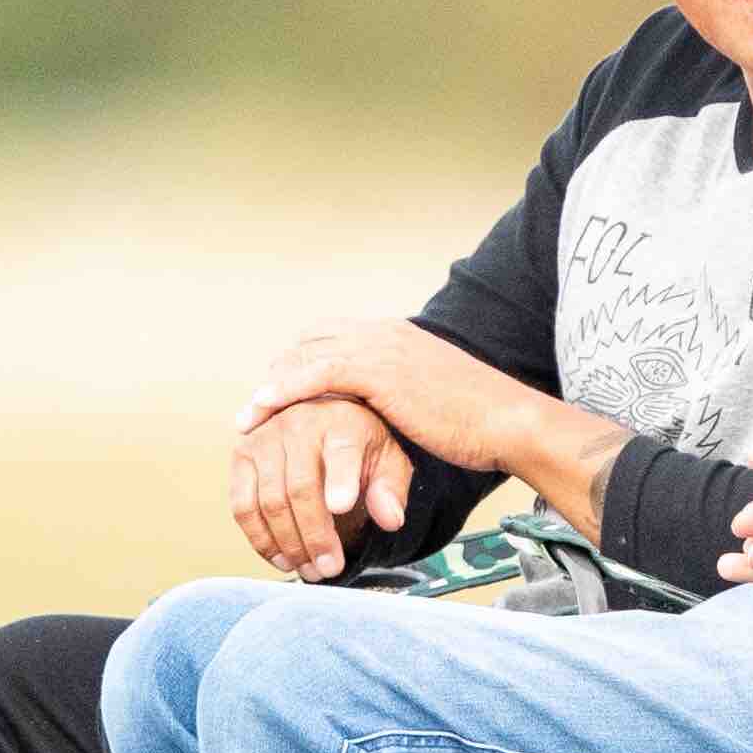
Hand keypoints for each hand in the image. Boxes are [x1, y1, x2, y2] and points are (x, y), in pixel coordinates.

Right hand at [230, 399, 413, 582]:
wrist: (320, 419)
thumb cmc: (358, 446)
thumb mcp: (387, 460)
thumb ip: (391, 488)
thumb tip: (390, 520)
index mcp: (341, 421)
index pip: (341, 452)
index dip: (340, 480)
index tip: (342, 507)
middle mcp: (299, 424)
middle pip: (301, 488)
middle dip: (315, 536)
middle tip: (329, 569)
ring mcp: (265, 439)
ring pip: (270, 502)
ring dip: (289, 545)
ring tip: (309, 570)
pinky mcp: (241, 456)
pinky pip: (243, 507)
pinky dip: (261, 540)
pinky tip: (282, 559)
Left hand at [242, 321, 543, 473]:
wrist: (505, 420)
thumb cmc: (478, 419)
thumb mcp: (432, 397)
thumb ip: (404, 394)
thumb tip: (391, 412)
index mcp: (395, 334)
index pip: (331, 337)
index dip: (301, 363)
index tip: (280, 393)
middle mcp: (383, 332)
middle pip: (310, 341)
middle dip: (280, 373)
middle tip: (258, 408)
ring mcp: (380, 347)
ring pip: (306, 356)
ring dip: (272, 386)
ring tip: (248, 418)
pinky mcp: (378, 371)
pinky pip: (315, 375)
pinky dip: (283, 390)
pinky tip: (262, 410)